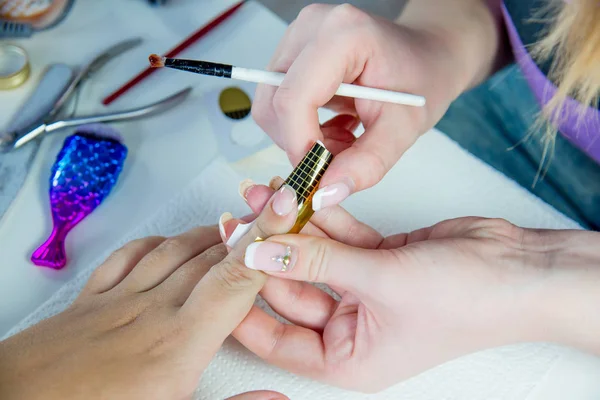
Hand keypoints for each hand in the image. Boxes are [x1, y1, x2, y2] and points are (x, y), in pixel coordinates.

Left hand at [0, 199, 294, 399]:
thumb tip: (277, 398)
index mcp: (177, 343)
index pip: (234, 280)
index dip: (265, 241)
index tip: (285, 209)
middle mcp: (152, 310)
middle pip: (210, 257)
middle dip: (245, 232)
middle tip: (270, 216)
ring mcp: (118, 300)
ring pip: (174, 250)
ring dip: (207, 234)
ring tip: (231, 225)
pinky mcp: (90, 300)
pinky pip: (129, 256)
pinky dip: (155, 242)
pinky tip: (166, 241)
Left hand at [230, 181, 599, 391]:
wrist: (521, 270)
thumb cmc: (469, 301)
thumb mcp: (382, 284)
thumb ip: (318, 264)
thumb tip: (261, 251)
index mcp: (345, 358)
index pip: (274, 336)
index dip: (242, 299)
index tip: (219, 263)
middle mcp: (350, 329)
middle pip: (290, 288)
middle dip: (267, 249)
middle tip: (241, 215)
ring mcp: (362, 291)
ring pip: (312, 258)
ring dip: (292, 227)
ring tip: (264, 191)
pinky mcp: (377, 260)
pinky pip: (339, 239)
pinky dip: (323, 218)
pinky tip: (301, 193)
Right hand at [252, 4, 459, 210]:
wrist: (429, 56)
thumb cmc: (424, 79)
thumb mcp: (403, 129)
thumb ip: (366, 164)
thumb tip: (325, 193)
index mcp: (343, 34)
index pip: (293, 99)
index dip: (301, 145)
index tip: (319, 174)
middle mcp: (311, 27)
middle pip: (274, 103)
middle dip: (301, 143)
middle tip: (339, 158)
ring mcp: (298, 37)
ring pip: (271, 107)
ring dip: (302, 137)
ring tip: (344, 138)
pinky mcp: (293, 52)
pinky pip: (278, 102)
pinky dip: (303, 127)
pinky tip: (337, 126)